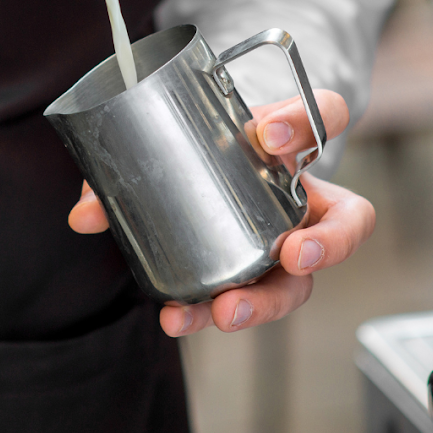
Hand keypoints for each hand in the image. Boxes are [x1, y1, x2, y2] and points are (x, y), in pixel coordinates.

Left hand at [67, 89, 374, 336]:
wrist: (194, 161)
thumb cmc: (193, 142)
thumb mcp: (162, 139)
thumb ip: (122, 169)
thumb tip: (85, 216)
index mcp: (289, 139)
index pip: (325, 115)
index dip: (307, 121)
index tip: (267, 135)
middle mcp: (303, 193)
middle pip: (348, 220)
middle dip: (328, 243)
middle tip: (293, 255)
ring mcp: (288, 240)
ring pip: (304, 279)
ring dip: (270, 299)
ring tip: (229, 310)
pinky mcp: (260, 277)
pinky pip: (251, 300)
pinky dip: (208, 312)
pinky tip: (179, 317)